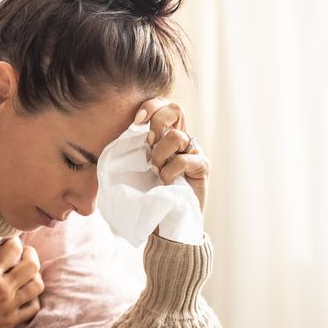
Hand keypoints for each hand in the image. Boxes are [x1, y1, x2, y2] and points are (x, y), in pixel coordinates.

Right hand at [0, 226, 43, 327]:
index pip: (13, 249)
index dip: (13, 242)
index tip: (9, 242)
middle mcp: (4, 290)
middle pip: (32, 265)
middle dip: (30, 255)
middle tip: (22, 254)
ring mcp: (11, 306)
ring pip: (37, 285)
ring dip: (34, 275)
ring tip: (26, 272)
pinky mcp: (13, 321)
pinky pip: (34, 307)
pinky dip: (34, 298)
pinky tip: (25, 294)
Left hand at [133, 97, 209, 212]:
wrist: (167, 221)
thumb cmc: (149, 194)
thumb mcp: (136, 167)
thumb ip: (134, 149)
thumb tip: (124, 134)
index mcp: (165, 135)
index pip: (163, 106)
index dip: (151, 106)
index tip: (137, 121)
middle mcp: (182, 139)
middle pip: (176, 108)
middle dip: (157, 122)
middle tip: (149, 144)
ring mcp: (194, 151)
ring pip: (177, 136)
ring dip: (160, 156)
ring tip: (157, 173)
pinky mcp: (202, 166)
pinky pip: (185, 159)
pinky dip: (171, 171)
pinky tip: (168, 183)